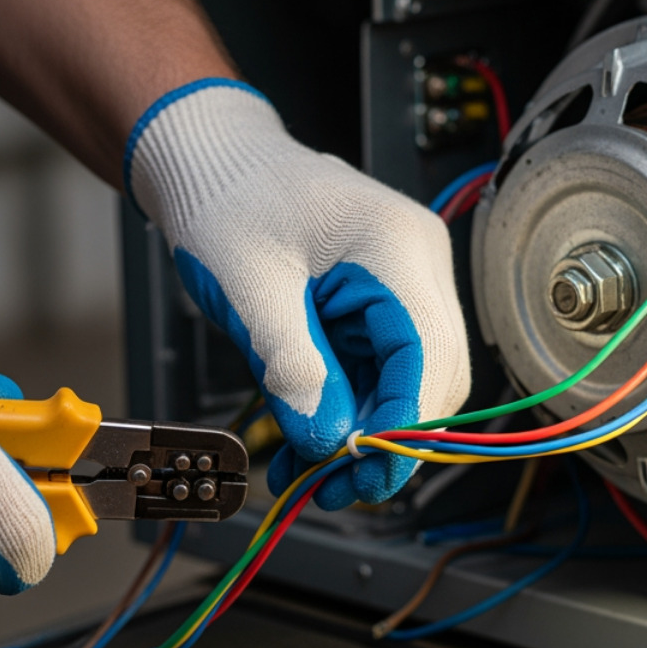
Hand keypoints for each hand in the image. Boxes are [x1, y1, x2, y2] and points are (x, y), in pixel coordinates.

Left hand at [126, 79, 470, 509]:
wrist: (214, 160)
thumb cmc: (227, 199)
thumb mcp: (249, 290)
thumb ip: (293, 367)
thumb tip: (328, 443)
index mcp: (397, 247)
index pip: (427, 356)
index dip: (402, 427)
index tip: (361, 476)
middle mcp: (419, 266)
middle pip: (432, 378)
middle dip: (385, 440)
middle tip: (329, 486)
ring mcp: (408, 285)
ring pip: (410, 384)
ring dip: (364, 434)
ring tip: (307, 473)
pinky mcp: (384, 305)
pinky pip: (381, 373)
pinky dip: (349, 412)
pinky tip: (309, 440)